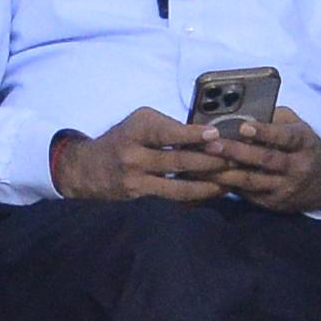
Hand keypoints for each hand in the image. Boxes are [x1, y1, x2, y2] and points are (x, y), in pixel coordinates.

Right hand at [55, 110, 220, 202]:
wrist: (86, 168)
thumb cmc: (122, 140)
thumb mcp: (139, 123)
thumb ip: (168, 127)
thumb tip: (206, 135)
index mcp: (136, 130)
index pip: (167, 132)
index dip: (192, 134)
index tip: (215, 134)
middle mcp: (134, 155)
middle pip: (177, 160)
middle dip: (209, 161)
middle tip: (234, 159)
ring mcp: (135, 179)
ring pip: (178, 185)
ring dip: (207, 184)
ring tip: (230, 181)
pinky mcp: (138, 197)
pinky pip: (172, 198)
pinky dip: (194, 196)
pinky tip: (212, 194)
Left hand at [208, 105, 320, 214]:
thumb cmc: (304, 147)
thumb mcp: (299, 128)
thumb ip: (276, 119)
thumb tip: (246, 110)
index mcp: (303, 143)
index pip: (285, 137)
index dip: (264, 132)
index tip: (242, 126)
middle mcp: (296, 167)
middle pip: (265, 160)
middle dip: (236, 151)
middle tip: (211, 144)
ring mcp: (284, 188)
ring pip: (252, 181)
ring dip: (225, 172)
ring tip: (203, 163)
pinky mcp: (273, 203)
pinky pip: (247, 194)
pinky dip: (227, 186)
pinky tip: (209, 179)